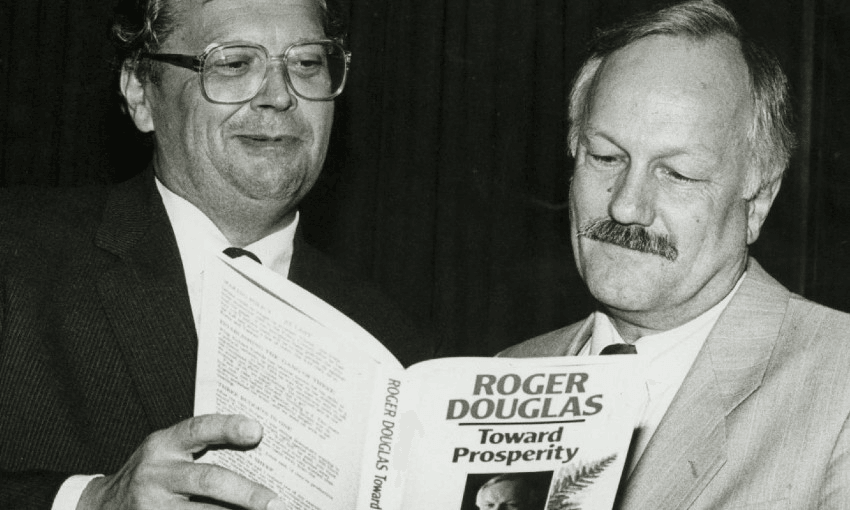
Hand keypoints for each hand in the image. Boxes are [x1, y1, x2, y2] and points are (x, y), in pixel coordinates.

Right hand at [77, 414, 283, 509]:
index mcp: (163, 445)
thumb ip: (201, 447)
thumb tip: (256, 449)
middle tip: (276, 502)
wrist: (101, 507)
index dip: (227, 427)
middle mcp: (156, 475)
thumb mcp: (167, 452)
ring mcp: (152, 507)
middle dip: (246, 492)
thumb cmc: (150, 473)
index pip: (197, 429)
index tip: (257, 430)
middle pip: (207, 480)